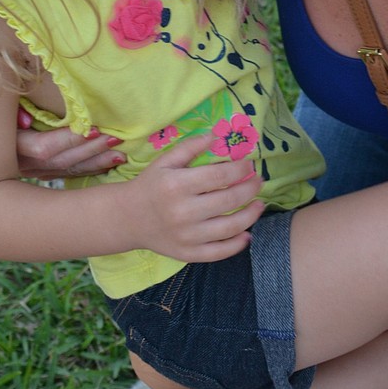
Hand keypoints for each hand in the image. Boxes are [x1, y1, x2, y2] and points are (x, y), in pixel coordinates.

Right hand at [16, 107, 125, 179]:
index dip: (69, 139)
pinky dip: (89, 169)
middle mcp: (21, 163)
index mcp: (10, 145)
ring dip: (95, 163)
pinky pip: (68, 174)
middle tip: (116, 138)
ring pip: (67, 170)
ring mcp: (31, 171)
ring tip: (120, 155)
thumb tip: (26, 120)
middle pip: (60, 161)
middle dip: (90, 150)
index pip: (44, 147)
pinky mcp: (40, 173)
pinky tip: (109, 165)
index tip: (95, 128)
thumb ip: (11, 110)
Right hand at [122, 132, 264, 262]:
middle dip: (250, 189)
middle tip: (258, 181)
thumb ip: (190, 146)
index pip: (219, 176)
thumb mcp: (165, 161)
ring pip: (230, 228)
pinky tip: (247, 234)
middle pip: (229, 200)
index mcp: (177, 185)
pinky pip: (219, 252)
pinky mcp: (187, 253)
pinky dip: (237, 245)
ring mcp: (187, 236)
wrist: (127, 218)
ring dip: (251, 215)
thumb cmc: (150, 185)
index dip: (240, 169)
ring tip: (259, 205)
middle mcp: (183, 212)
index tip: (250, 163)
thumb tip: (216, 135)